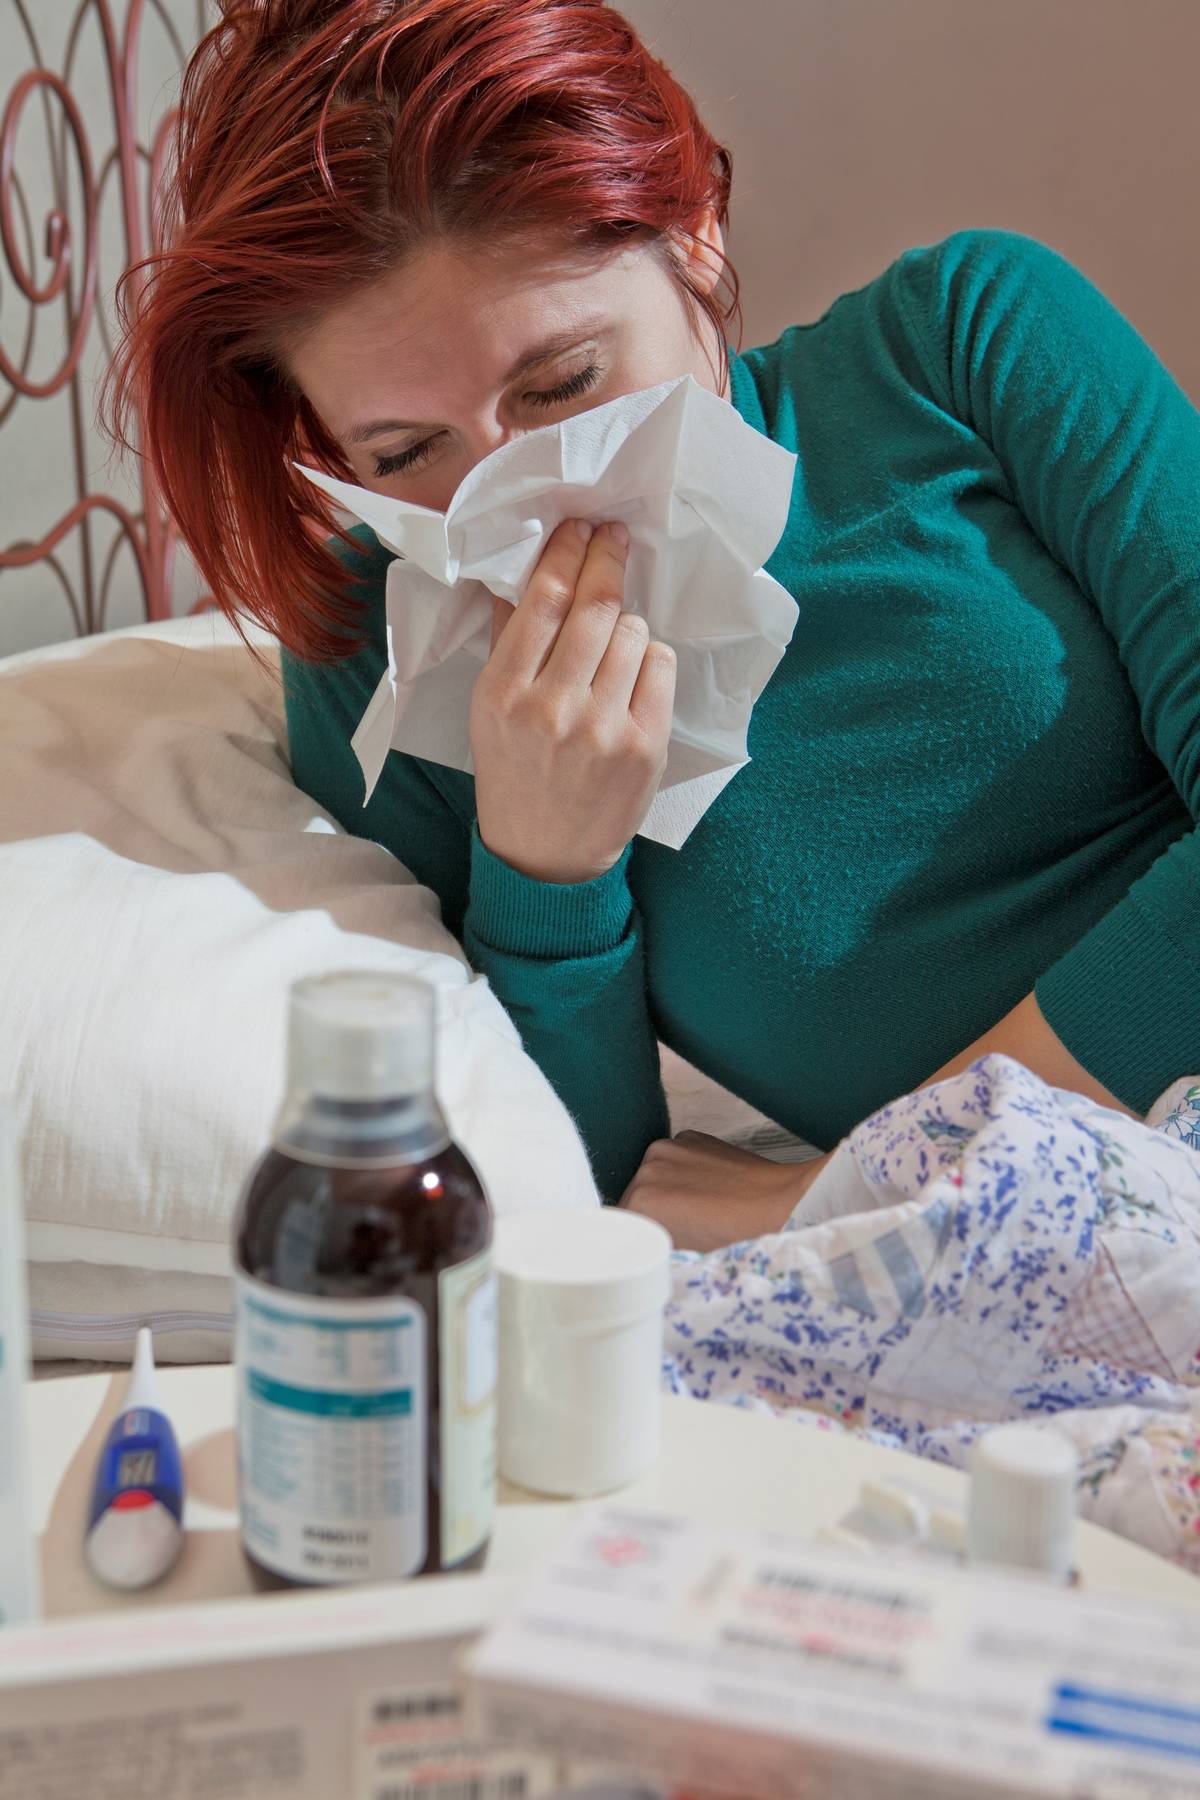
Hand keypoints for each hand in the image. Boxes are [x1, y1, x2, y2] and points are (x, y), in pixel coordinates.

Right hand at [469, 518, 675, 883]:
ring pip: (632, 631)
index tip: (582, 525)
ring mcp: (602, 727)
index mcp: (504, 691)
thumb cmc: (515, 771)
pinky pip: (660, 666)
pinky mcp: (644, 745)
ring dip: (626, 623)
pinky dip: (649, 658)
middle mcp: (553, 706)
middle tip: (616, 536)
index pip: (543, 598)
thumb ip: (508, 640)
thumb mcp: (490, 709)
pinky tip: (632, 674)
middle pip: (595, 606)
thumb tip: (520, 572)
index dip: (568, 551)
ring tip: (612, 641)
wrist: (545, 852)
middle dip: (609, 559)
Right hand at [621, 1132, 832, 1252]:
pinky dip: (680, 1171)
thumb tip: (639, 1244)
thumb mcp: (685, 1255)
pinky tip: (705, 1188)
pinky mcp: (690, 1136)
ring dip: (663, 1190)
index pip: (620, 1223)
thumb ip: (652, 1244)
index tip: (652, 1244)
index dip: (637, 1236)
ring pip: (651, 1175)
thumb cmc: (739, 1239)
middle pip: (633, 1196)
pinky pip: (671, 1158)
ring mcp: (669, 1146)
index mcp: (641, 1202)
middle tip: (679, 1232)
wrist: (783, 1205)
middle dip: (649, 1213)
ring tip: (696, 1209)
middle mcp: (648, 1167)